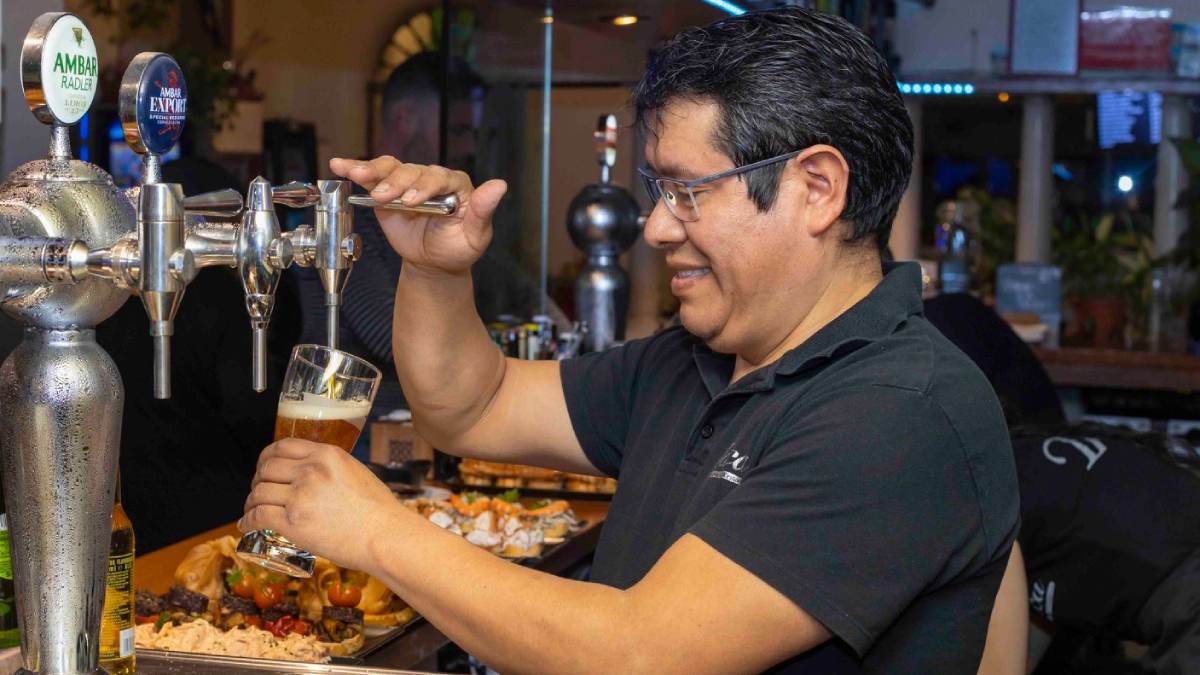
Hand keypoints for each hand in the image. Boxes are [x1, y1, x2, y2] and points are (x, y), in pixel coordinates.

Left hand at [240, 439, 407, 572]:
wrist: (385, 536)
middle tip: (259, 491)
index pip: (283, 446)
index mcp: (327, 454)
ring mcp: (300, 495)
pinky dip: (247, 521)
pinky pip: (258, 516)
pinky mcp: (293, 522)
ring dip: (251, 502)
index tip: (264, 466)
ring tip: (252, 510)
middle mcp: (310, 470)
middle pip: (266, 469)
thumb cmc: (379, 510)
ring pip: (259, 492)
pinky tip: (246, 525)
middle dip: (258, 480)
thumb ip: (330, 468)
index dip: (267, 457)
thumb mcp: (356, 472)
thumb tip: (312, 474)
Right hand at [329, 156, 507, 274]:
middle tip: (386, 199)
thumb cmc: (457, 249)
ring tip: (358, 176)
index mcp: (457, 185)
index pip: (441, 178)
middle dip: (397, 183)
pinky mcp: (388, 188)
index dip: (425, 187)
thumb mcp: (474, 236)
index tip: (411, 201)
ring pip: (391, 168)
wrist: (434, 263)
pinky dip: (356, 169)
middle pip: (413, 171)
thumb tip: (500, 185)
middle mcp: (432, 178)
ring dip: (374, 172)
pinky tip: (341, 165)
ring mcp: (408, 181)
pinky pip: (373, 176)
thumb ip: (483, 211)